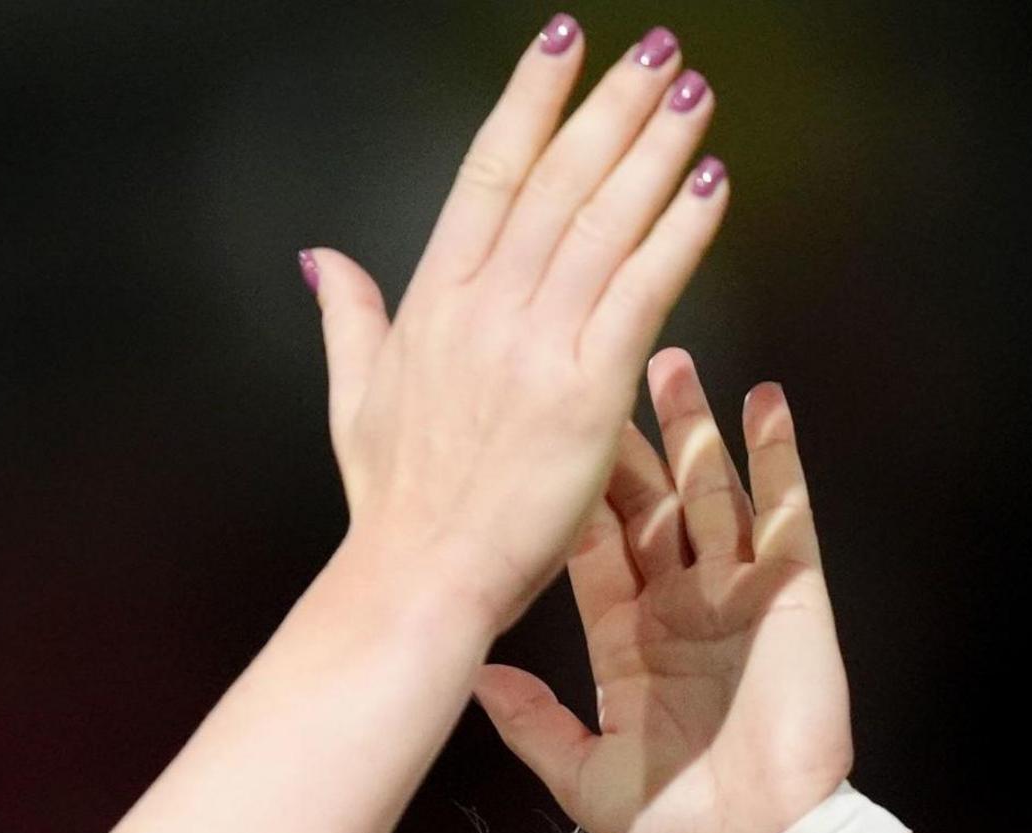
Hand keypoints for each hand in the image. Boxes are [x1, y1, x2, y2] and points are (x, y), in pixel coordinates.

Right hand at [309, 17, 732, 621]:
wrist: (415, 579)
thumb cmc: (393, 505)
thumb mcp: (355, 398)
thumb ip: (349, 317)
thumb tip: (320, 258)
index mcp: (432, 303)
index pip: (488, 175)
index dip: (528, 101)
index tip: (562, 41)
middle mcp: (484, 309)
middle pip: (557, 180)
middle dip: (611, 105)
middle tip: (657, 48)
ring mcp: (536, 344)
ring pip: (605, 220)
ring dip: (657, 148)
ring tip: (693, 92)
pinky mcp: (588, 389)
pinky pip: (644, 288)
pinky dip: (681, 230)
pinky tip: (711, 183)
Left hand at [474, 351, 849, 832]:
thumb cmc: (676, 827)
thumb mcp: (578, 772)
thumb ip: (528, 721)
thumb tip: (471, 677)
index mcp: (626, 641)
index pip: (591, 547)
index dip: (566, 492)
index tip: (535, 435)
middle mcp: (678, 606)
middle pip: (647, 503)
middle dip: (624, 439)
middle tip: (594, 369)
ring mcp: (736, 595)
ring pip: (709, 493)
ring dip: (691, 429)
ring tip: (670, 363)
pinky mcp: (793, 596)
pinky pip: (785, 514)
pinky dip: (777, 458)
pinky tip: (764, 402)